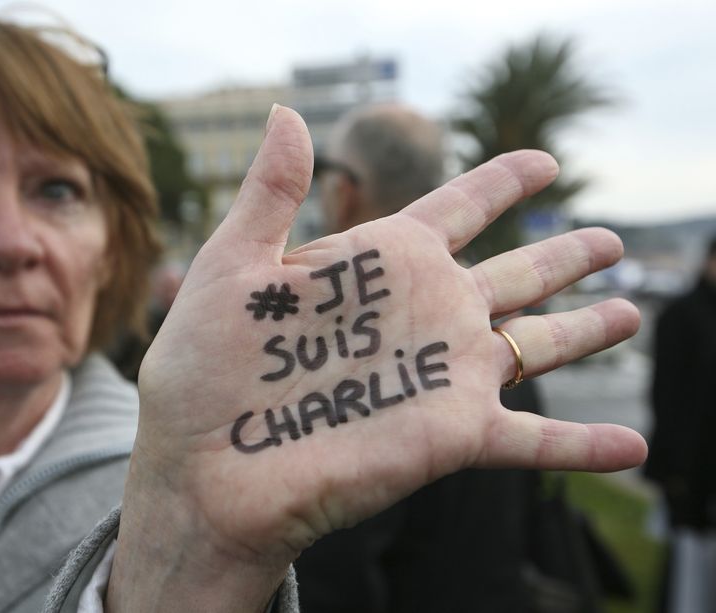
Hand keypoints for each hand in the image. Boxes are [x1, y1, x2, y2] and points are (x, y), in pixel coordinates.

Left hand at [107, 105, 645, 611]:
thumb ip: (271, 192)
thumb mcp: (232, 267)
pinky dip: (585, 446)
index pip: (457, 209)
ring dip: (587, 332)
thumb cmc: (204, 369)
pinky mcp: (450, 435)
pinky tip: (633, 449)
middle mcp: (422, 314)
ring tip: (629, 312)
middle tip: (609, 241)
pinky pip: (535, 441)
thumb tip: (286, 113)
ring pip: (538, 344)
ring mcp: (442, 374)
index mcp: (378, 265)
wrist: (202, 468)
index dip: (501, 183)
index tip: (541, 162)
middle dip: (563, 256)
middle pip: (515, 274)